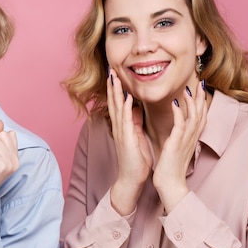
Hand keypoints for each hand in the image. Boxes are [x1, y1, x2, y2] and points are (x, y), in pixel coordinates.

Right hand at [108, 68, 152, 214]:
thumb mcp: (136, 136)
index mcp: (122, 126)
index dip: (116, 88)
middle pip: (114, 101)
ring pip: (117, 107)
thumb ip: (135, 122)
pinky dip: (126, 107)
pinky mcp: (126, 138)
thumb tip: (137, 108)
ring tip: (114, 77)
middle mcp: (119, 126)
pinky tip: (127, 97)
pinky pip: (126, 120)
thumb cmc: (135, 160)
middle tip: (110, 68)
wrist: (131, 178)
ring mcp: (121, 132)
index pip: (118, 103)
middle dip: (112, 85)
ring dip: (116, 92)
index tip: (115, 74)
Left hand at [153, 81, 207, 212]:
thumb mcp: (177, 149)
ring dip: (192, 101)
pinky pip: (179, 125)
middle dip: (200, 97)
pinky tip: (174, 101)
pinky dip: (178, 112)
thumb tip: (179, 129)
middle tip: (201, 81)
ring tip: (189, 87)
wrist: (170, 186)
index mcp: (191, 139)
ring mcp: (185, 141)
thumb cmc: (171, 169)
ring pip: (193, 117)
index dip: (200, 102)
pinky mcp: (176, 144)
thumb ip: (179, 137)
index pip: (199, 116)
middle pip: (200, 113)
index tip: (199, 88)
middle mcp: (191, 138)